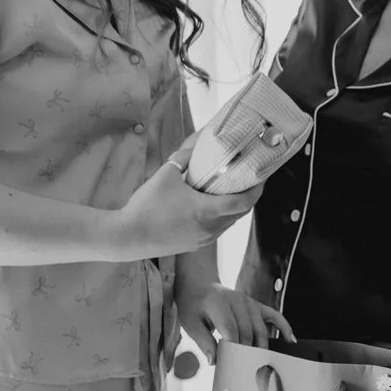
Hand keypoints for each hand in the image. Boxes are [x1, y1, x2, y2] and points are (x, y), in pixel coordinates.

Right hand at [109, 148, 261, 259]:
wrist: (128, 236)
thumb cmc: (146, 205)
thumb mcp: (166, 173)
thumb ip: (185, 157)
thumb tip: (197, 145)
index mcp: (207, 211)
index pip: (244, 202)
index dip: (257, 189)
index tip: (263, 177)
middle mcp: (210, 229)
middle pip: (240, 214)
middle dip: (248, 197)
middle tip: (250, 180)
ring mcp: (203, 240)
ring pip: (228, 223)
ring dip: (234, 209)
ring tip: (233, 191)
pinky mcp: (194, 245)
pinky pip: (217, 230)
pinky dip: (221, 218)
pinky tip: (213, 207)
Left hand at [177, 282, 294, 362]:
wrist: (199, 284)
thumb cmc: (193, 305)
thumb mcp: (190, 323)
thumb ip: (203, 342)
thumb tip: (214, 362)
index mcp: (219, 304)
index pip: (231, 330)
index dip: (234, 349)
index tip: (234, 366)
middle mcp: (238, 301)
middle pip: (248, 332)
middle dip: (247, 353)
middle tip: (247, 372)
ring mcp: (250, 302)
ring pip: (261, 329)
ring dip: (261, 347)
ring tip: (262, 365)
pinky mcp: (257, 305)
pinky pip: (274, 315)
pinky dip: (284, 327)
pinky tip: (290, 341)